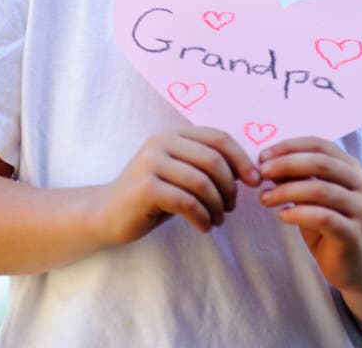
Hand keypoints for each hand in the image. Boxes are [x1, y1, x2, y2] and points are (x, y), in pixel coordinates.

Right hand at [92, 126, 260, 245]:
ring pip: (202, 182)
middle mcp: (161, 142)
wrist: (107, 213)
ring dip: (217, 206)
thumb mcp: (180, 173)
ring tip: (217, 219)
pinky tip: (204, 227)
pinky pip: (187, 202)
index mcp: (174, 134)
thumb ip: (206, 165)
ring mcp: (151, 162)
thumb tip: (250, 172)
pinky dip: (202, 217)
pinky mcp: (145, 187)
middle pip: (213, 159)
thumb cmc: (152, 195)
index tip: (254, 181)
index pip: (219, 138)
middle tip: (231, 208)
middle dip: (230, 187)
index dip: (241, 159)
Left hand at [258, 137, 361, 292]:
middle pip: (321, 163)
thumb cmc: (329, 225)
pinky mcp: (354, 234)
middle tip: (262, 172)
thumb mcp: (311, 197)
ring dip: (287, 191)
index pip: (319, 144)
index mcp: (351, 167)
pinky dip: (298, 213)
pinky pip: (323, 217)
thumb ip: (296, 177)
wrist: (356, 266)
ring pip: (320, 189)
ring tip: (264, 198)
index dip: (289, 146)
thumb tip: (267, 161)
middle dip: (286, 164)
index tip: (263, 155)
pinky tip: (282, 215)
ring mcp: (361, 209)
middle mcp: (361, 183)